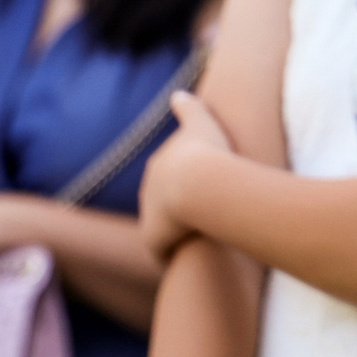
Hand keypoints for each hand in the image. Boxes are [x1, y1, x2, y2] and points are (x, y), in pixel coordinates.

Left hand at [139, 90, 235, 263]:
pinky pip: (162, 252)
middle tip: (200, 217)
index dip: (184, 181)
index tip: (200, 188)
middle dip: (174, 208)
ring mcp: (149, 216)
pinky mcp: (153, 240)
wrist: (198, 185)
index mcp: (159, 165)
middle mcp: (148, 190)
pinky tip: (186, 262)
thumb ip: (189, 109)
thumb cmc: (208, 152)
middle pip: (160, 202)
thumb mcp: (201, 123)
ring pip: (161, 227)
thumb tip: (177, 95)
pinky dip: (172, 255)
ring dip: (174, 233)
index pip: (167, 175)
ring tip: (195, 242)